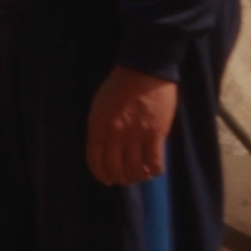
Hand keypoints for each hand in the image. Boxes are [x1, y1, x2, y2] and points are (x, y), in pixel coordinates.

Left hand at [87, 67, 177, 184]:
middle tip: (126, 178)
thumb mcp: (99, 107)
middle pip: (115, 168)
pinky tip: (153, 170)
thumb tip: (104, 151)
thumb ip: (100, 128)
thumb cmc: (119, 86)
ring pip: (135, 169)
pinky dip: (153, 171)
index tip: (107, 180)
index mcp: (97, 126)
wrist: (143, 70)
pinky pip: (154, 162)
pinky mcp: (155, 134)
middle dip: (120, 178)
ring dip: (137, 176)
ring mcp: (135, 135)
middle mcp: (114, 134)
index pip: (95, 160)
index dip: (101, 174)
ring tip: (140, 174)